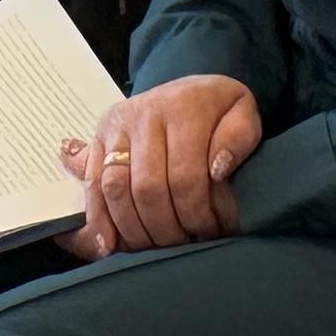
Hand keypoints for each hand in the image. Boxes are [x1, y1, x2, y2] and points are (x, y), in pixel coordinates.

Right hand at [57, 74, 259, 257]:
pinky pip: (92, 184)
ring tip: (154, 246)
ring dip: (133, 229)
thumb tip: (217, 169)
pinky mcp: (98, 138)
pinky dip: (98, 219)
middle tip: (182, 243)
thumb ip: (240, 137)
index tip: (209, 231)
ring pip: (116, 189)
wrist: (189, 89)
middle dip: (165, 227)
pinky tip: (107, 246)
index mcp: (184, 105)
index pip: (185, 176)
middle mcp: (144, 112)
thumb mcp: (243, 113)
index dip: (195, 213)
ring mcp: (117, 126)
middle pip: (148, 188)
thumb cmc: (218, 110)